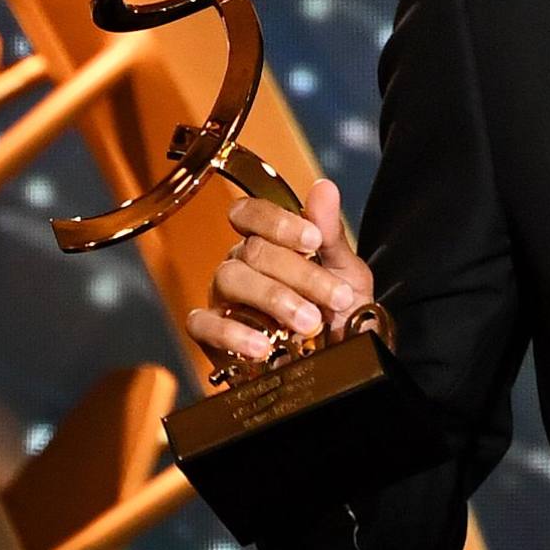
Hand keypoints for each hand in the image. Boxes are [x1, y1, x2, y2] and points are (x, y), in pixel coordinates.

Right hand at [186, 178, 375, 361]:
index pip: (251, 213)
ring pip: (231, 279)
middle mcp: (239, 265)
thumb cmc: (337, 314)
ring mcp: (222, 299)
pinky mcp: (210, 335)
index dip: (278, 222)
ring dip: (275, 299)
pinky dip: (232, 333)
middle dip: (301, 274)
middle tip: (336, 298)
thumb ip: (330, 235)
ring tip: (309, 324)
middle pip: (253, 250)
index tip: (312, 240)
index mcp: (268, 243)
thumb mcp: (345, 273)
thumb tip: (324, 187)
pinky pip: (204, 324)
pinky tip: (263, 346)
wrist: (338, 362)